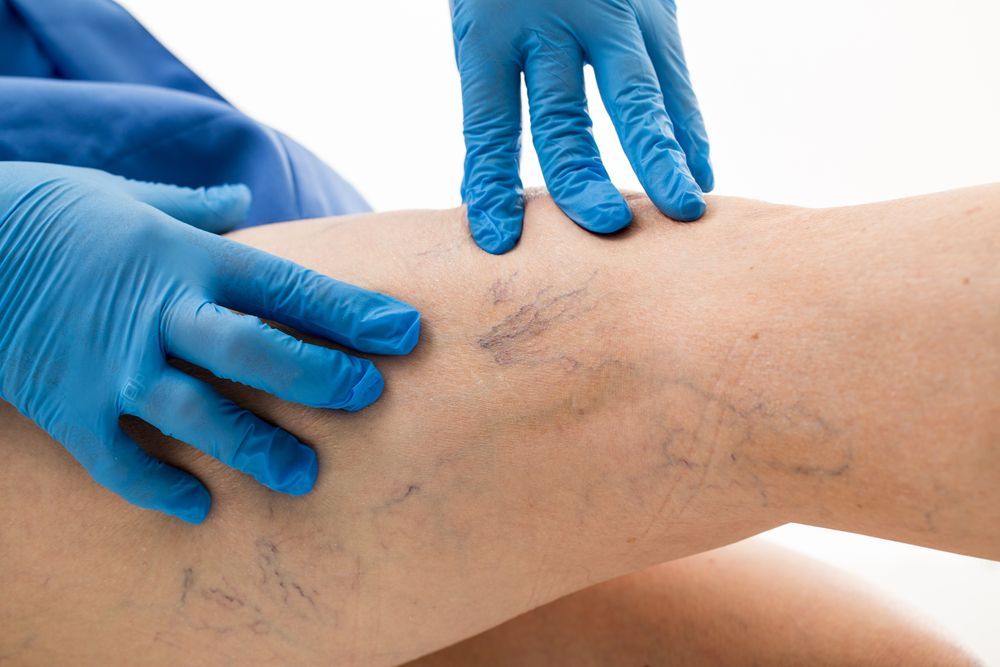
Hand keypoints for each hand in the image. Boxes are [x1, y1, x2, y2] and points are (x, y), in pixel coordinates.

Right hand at [0, 163, 420, 522]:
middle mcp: (158, 313)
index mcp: (185, 259)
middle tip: (366, 398)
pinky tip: (198, 507)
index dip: (351, 312)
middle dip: (317, 378)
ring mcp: (112, 365)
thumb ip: (195, 207)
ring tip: (303, 475)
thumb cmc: (53, 214)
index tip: (404, 332)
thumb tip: (243, 198)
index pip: (286, 288)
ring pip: (198, 415)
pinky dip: (158, 488)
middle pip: (255, 352)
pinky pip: (120, 461)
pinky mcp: (69, 407)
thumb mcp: (129, 197)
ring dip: (255, 448)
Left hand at [451, 0, 712, 253]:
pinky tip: (698, 172)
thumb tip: (489, 187)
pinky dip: (686, 128)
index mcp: (488, 27)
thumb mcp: (482, 18)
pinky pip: (674, 78)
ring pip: (637, 95)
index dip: (491, 184)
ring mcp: (611, 11)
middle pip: (563, 114)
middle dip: (583, 176)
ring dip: (661, 156)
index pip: (488, 122)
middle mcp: (550, 20)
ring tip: (684, 209)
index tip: (496, 241)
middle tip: (606, 227)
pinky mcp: (655, 7)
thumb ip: (495, 86)